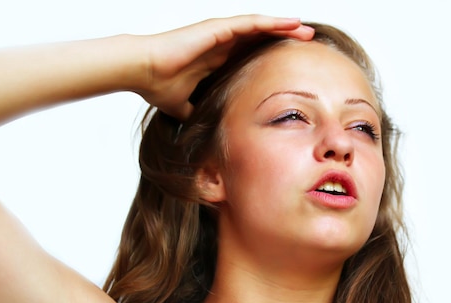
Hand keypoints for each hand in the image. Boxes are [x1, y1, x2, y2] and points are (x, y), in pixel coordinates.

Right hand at [134, 15, 314, 118]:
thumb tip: (207, 132)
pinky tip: (291, 23)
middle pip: (261, 39)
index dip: (272, 59)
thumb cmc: (158, 86)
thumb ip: (198, 114)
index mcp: (217, 60)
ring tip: (307, 31)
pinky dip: (272, 22)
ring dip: (284, 28)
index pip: (251, 56)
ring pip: (260, 27)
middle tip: (308, 46)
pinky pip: (251, 23)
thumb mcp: (185, 107)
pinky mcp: (218, 28)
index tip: (292, 67)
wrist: (142, 72)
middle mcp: (222, 44)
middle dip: (284, 41)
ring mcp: (221, 34)